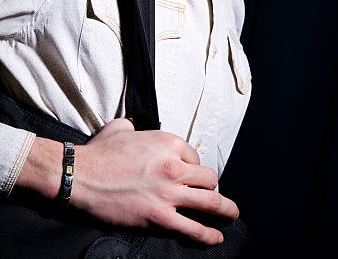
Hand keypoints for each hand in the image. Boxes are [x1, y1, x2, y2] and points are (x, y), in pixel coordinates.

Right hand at [72, 118, 237, 245]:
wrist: (81, 176)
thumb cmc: (100, 152)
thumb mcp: (122, 128)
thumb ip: (137, 127)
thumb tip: (137, 128)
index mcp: (168, 142)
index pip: (195, 156)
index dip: (193, 166)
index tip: (190, 173)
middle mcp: (174, 166)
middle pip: (209, 178)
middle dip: (212, 187)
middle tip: (213, 193)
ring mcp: (169, 193)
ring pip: (211, 202)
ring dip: (226, 209)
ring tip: (231, 214)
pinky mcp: (160, 217)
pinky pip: (193, 228)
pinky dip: (208, 234)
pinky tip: (215, 236)